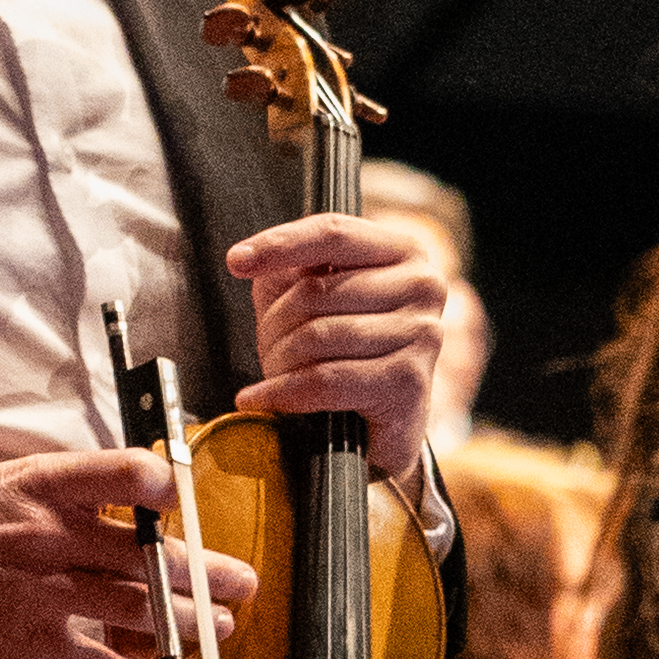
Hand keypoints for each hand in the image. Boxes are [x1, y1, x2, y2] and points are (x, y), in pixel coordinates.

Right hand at [0, 447, 252, 658]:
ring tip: (219, 626)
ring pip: (134, 608)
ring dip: (186, 621)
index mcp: (45, 484)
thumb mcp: (11, 478)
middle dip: (204, 570)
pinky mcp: (30, 639)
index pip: (116, 473)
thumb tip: (144, 491)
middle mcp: (50, 535)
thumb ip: (76, 487)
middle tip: (242, 581)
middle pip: (145, 553)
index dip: (159, 482)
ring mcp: (42, 591)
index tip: (187, 493)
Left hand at [227, 211, 453, 492]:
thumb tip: (248, 260)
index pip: (333, 233)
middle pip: (316, 290)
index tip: (237, 261)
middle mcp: (422, 286)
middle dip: (274, 325)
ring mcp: (422, 333)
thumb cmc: (347, 354)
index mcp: (402, 252)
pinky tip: (261, 399)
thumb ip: (290, 270)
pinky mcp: (410, 382)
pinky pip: (326, 380)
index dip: (280, 244)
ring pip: (318, 335)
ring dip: (278, 360)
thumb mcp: (316, 298)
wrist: (380, 426)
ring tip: (273, 375)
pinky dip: (283, 392)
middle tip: (266, 350)